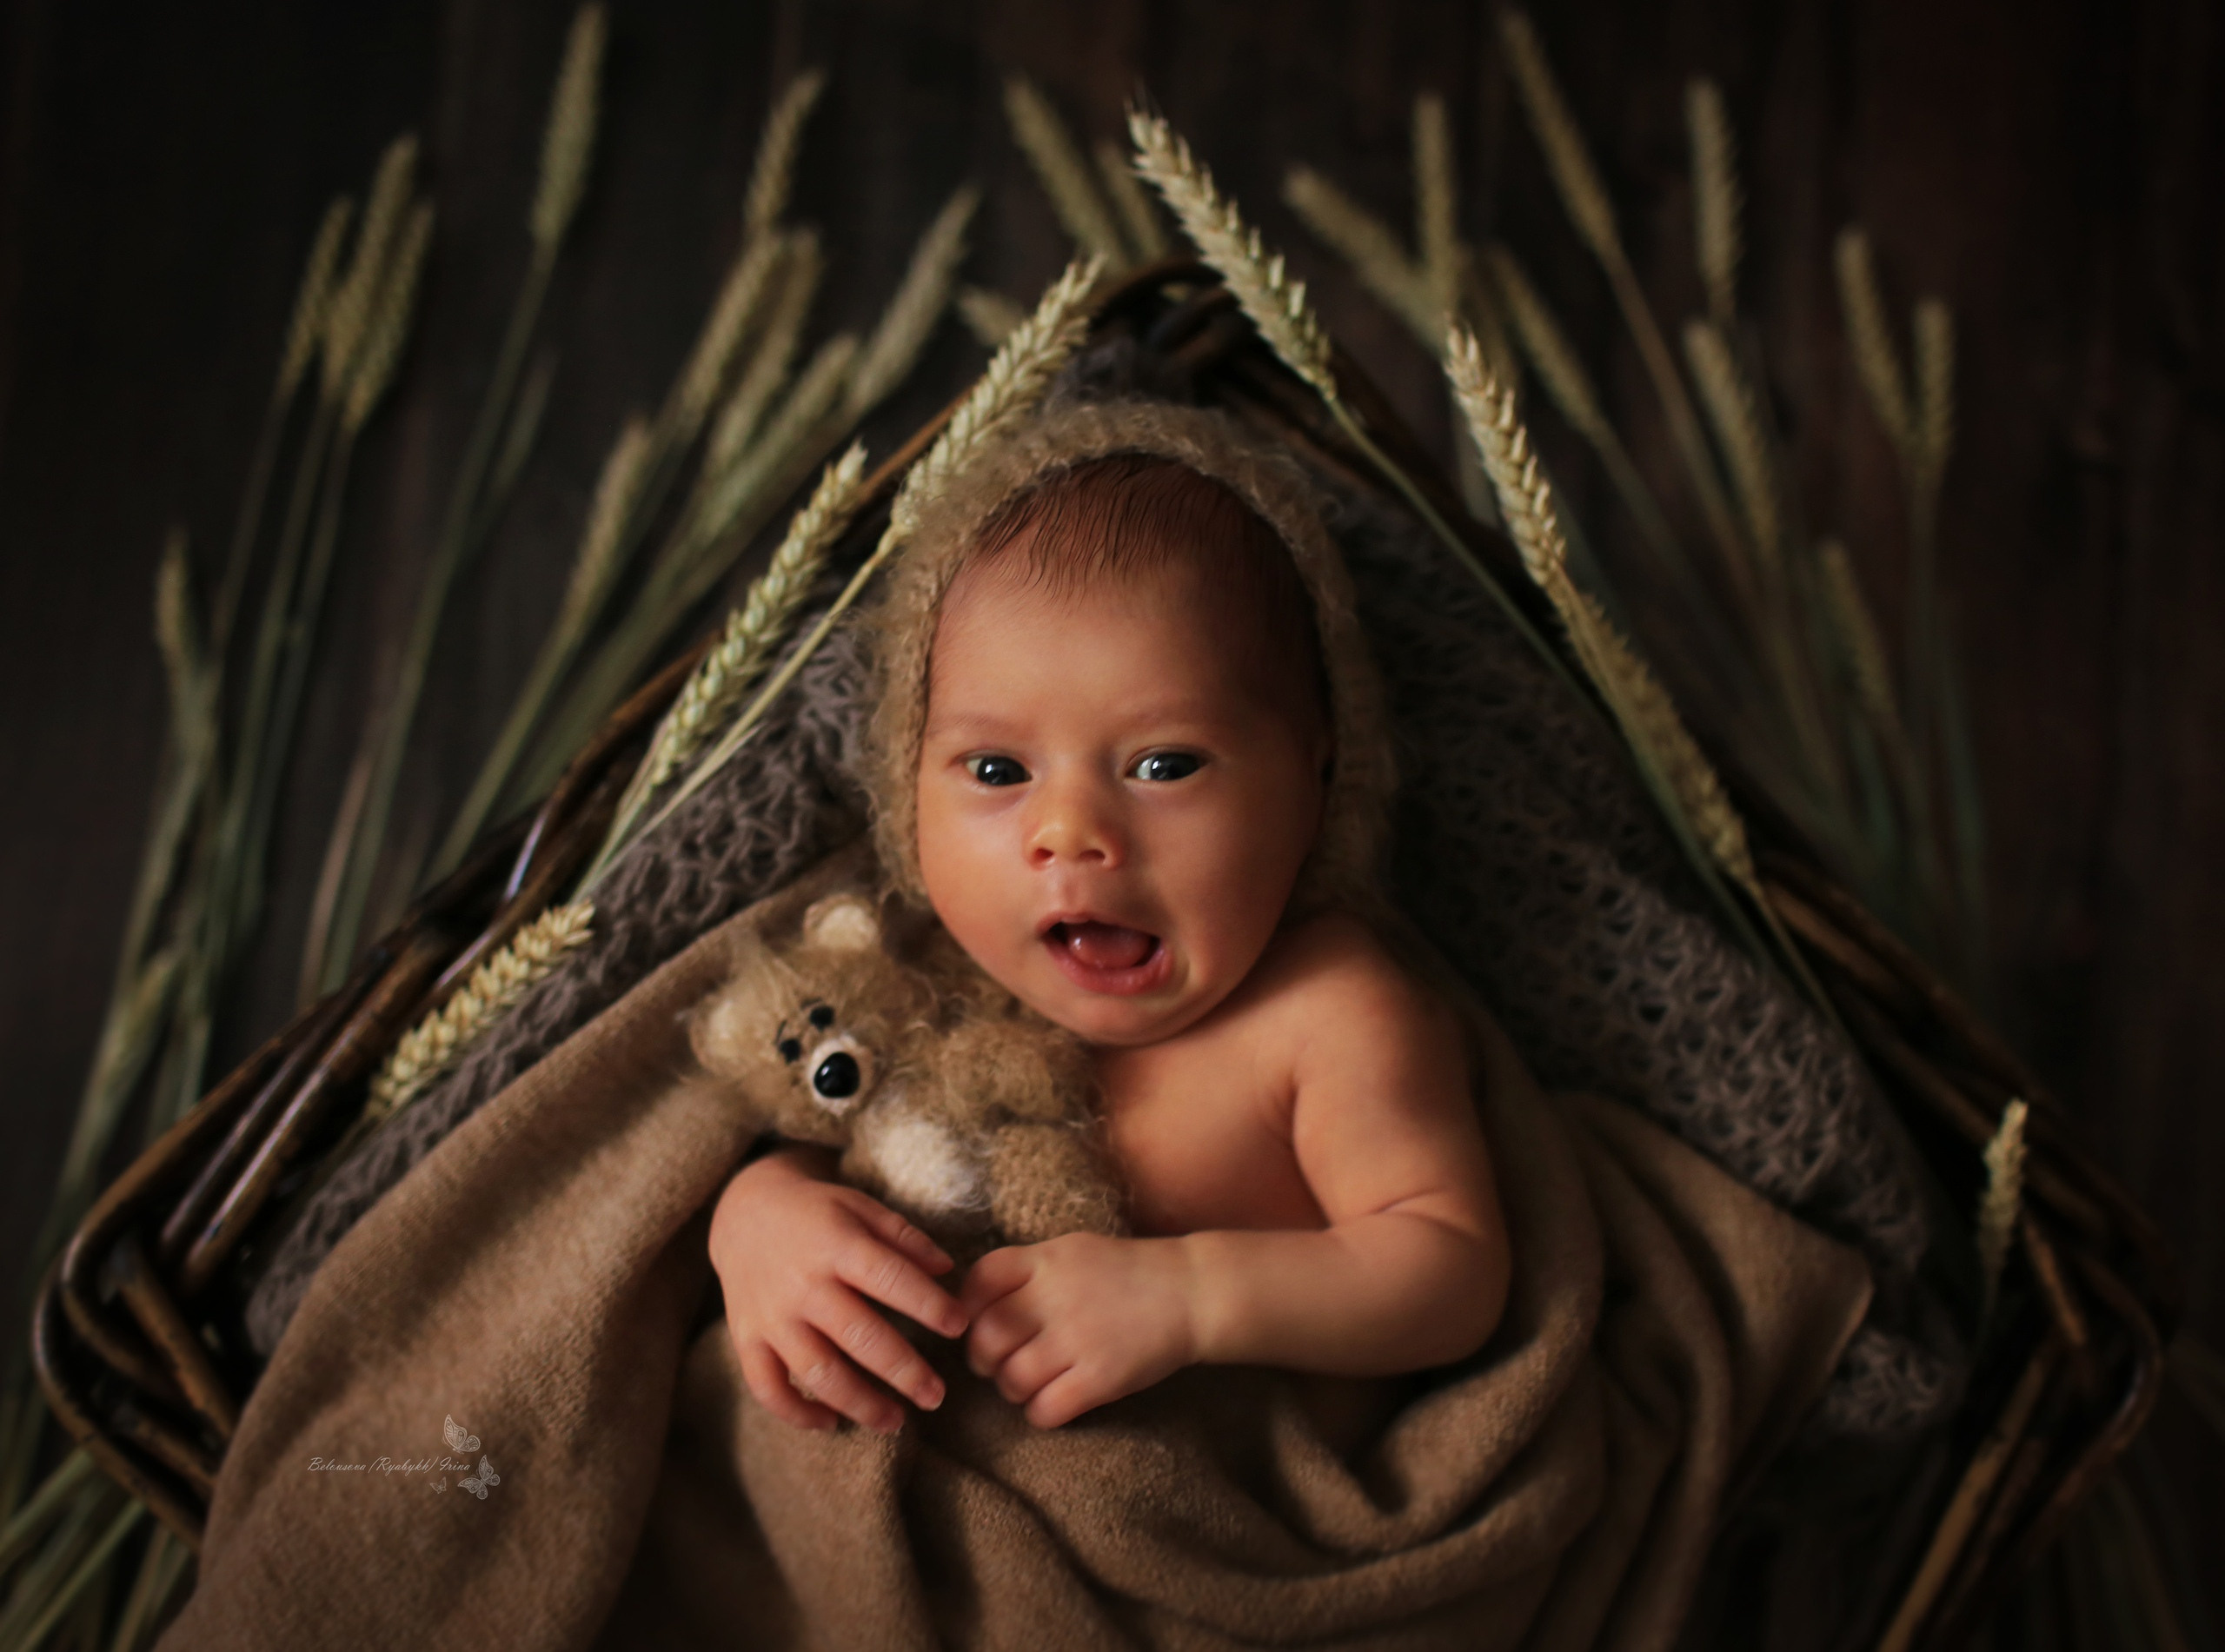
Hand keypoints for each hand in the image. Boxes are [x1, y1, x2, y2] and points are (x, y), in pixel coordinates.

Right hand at [708, 1144, 967, 1433]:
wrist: (743, 1214)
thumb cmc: (815, 1213)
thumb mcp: (859, 1207)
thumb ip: (903, 1237)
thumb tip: (947, 1269)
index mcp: (836, 1245)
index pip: (889, 1278)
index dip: (928, 1304)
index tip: (959, 1326)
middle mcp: (803, 1284)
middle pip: (859, 1337)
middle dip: (903, 1372)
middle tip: (936, 1395)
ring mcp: (771, 1317)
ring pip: (818, 1372)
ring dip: (860, 1403)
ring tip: (896, 1421)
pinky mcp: (747, 1340)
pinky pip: (769, 1388)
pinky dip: (798, 1413)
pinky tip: (831, 1422)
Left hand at [960, 1233, 1198, 1428]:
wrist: (1192, 1292)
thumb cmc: (1128, 1273)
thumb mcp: (1073, 1251)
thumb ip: (1029, 1271)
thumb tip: (975, 1302)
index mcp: (1046, 1260)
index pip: (980, 1281)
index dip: (968, 1308)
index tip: (977, 1322)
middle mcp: (1055, 1297)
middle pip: (986, 1337)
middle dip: (984, 1359)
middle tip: (998, 1364)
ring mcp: (1077, 1339)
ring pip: (1011, 1380)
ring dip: (1012, 1390)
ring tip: (1029, 1384)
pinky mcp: (1099, 1378)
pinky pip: (1044, 1410)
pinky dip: (1040, 1413)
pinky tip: (1053, 1402)